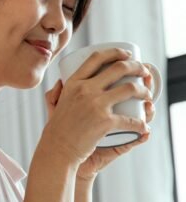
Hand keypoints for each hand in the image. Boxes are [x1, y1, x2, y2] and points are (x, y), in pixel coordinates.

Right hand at [44, 62, 155, 180]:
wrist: (57, 149)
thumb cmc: (57, 129)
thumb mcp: (54, 105)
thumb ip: (55, 92)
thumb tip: (61, 82)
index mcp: (73, 83)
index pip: (97, 58)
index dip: (116, 52)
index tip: (127, 55)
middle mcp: (85, 90)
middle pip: (119, 68)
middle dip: (137, 66)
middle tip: (143, 71)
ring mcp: (96, 105)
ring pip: (130, 89)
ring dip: (145, 90)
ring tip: (147, 96)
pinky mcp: (105, 122)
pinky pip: (131, 120)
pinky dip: (141, 124)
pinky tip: (144, 126)